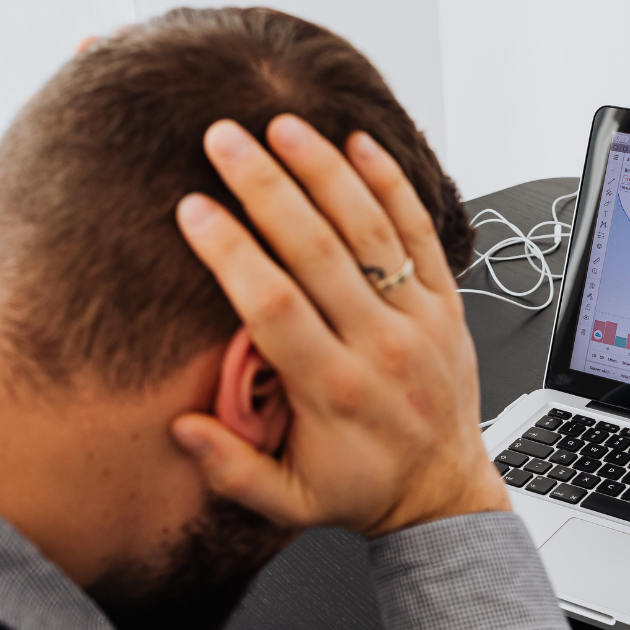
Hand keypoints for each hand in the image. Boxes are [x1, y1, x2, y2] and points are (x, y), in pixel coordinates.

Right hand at [170, 115, 509, 536]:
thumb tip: (181, 427)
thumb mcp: (291, 504)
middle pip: (318, 251)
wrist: (444, 492)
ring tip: (284, 125)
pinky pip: (422, 234)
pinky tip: (362, 144)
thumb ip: (233, 470)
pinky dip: (393, 186)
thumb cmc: (364, 490)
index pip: (274, 305)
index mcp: (332, 390)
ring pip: (370, 231)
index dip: (231, 253)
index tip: (193, 209)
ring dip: (325, 172)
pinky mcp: (448, 305)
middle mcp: (378, 346)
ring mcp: (419, 320)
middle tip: (224, 138)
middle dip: (266, 188)